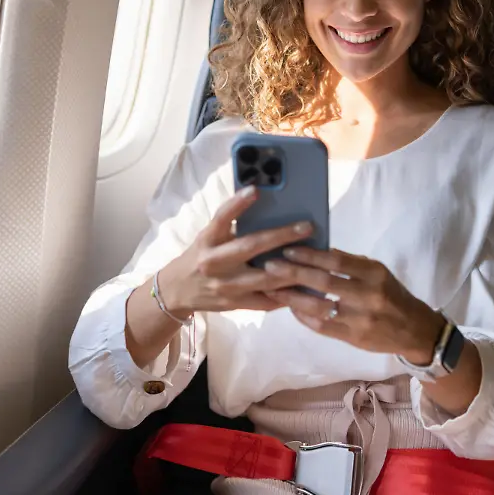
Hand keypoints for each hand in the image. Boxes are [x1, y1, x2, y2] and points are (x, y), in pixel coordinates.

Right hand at [159, 186, 312, 316]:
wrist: (177, 291)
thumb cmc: (200, 256)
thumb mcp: (209, 237)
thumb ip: (232, 226)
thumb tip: (268, 208)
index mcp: (208, 240)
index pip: (222, 218)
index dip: (238, 203)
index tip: (256, 189)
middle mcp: (215, 262)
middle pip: (251, 247)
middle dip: (282, 236)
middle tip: (307, 226)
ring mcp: (226, 286)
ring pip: (265, 278)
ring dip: (293, 269)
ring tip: (316, 260)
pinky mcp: (235, 304)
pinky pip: (267, 301)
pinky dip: (287, 294)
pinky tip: (306, 285)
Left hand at [264, 248, 441, 362]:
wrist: (414, 331)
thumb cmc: (392, 295)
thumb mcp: (378, 272)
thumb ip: (350, 263)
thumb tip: (317, 251)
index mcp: (374, 273)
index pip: (336, 260)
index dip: (309, 254)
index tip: (287, 249)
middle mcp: (368, 295)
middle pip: (324, 281)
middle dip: (293, 273)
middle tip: (269, 266)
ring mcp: (360, 319)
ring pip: (319, 307)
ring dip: (292, 297)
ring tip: (272, 289)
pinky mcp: (354, 338)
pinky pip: (322, 326)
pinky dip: (303, 316)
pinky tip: (291, 307)